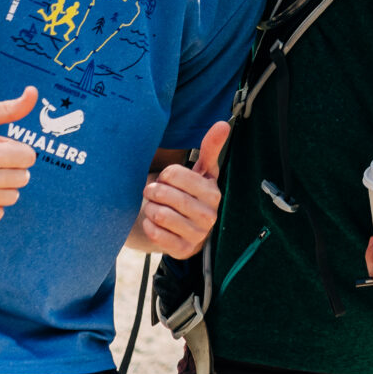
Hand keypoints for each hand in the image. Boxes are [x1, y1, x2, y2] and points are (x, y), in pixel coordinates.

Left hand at [135, 123, 229, 258]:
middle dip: (153, 191)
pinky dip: (149, 226)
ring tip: (154, 207)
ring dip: (150, 209)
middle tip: (151, 191)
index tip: (165, 178)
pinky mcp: (183, 250)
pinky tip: (154, 223)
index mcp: (213, 192)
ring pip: (160, 215)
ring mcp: (197, 235)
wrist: (187, 228)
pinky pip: (156, 234)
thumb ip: (211, 148)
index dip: (164, 175)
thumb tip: (223, 123)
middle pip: (166, 195)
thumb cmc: (193, 194)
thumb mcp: (202, 172)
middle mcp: (209, 215)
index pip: (176, 175)